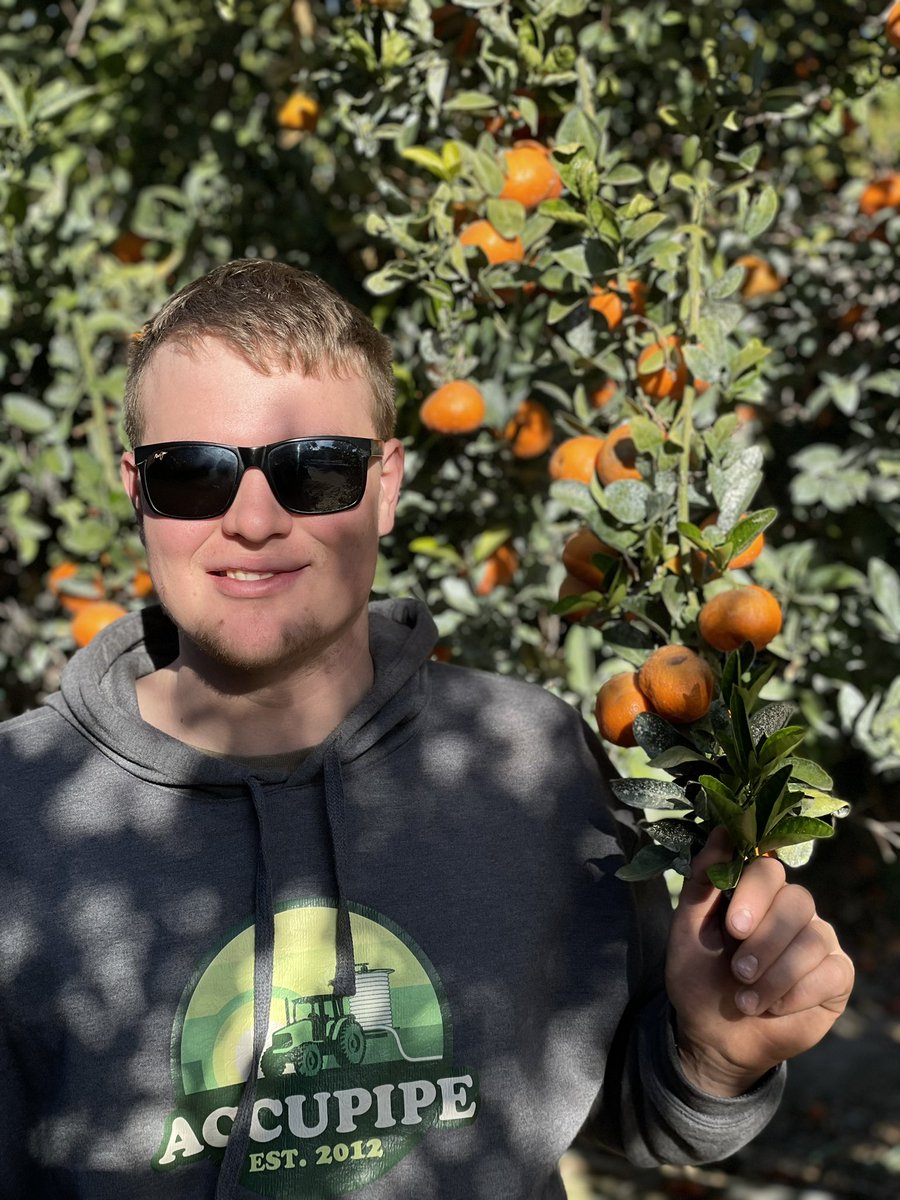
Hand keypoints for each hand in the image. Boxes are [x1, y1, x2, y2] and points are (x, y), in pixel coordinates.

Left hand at [665, 827, 854, 1096]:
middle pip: (798, 901)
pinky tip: (772, 1008)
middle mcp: (791, 910)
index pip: (769, 869)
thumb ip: (703, 881)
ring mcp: (818, 940)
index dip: (755, 894)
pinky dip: (795, 993)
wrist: (713, 1037)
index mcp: (755, 894)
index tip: (733, 927)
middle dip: (766, 940)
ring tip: (746, 999)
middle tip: (739, 971)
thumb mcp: (687, 930)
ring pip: (813, 939)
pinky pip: (831, 972)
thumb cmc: (698, 977)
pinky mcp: (836, 976)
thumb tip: (722, 831)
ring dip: (775, 974)